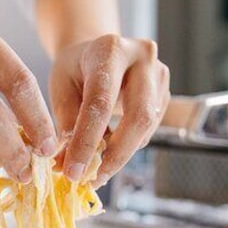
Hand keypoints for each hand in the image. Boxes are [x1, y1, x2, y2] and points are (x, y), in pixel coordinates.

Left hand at [49, 34, 169, 186]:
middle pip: (138, 116)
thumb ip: (67, 123)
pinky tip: (108, 152)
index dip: (87, 141)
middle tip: (92, 179)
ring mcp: (160, 74)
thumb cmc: (75, 68)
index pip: (101, 102)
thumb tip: (69, 165)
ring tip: (94, 170)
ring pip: (146, 127)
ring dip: (120, 155)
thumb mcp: (61, 87)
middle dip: (115, 155)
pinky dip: (127, 146)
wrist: (98, 49)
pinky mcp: (166, 92)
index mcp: (109, 49)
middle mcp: (142, 57)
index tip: (74, 171)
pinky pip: (149, 129)